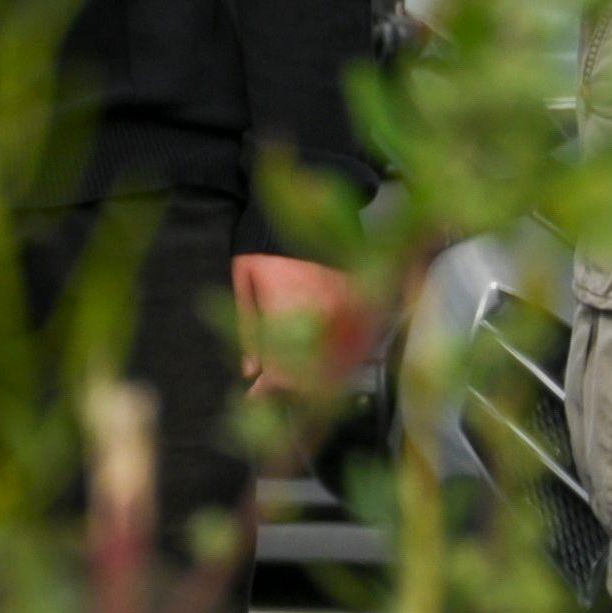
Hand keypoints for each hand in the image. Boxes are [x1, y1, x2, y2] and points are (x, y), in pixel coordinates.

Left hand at [232, 252, 369, 390]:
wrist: (306, 213)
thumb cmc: (266, 250)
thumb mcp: (244, 283)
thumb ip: (248, 331)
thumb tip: (250, 371)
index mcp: (291, 315)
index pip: (281, 374)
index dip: (266, 393)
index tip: (253, 398)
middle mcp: (325, 320)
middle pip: (313, 380)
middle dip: (290, 390)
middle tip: (271, 388)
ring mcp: (351, 315)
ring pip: (339, 368)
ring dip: (317, 380)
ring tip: (294, 377)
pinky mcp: (366, 307)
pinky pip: (358, 349)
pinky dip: (340, 361)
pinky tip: (322, 362)